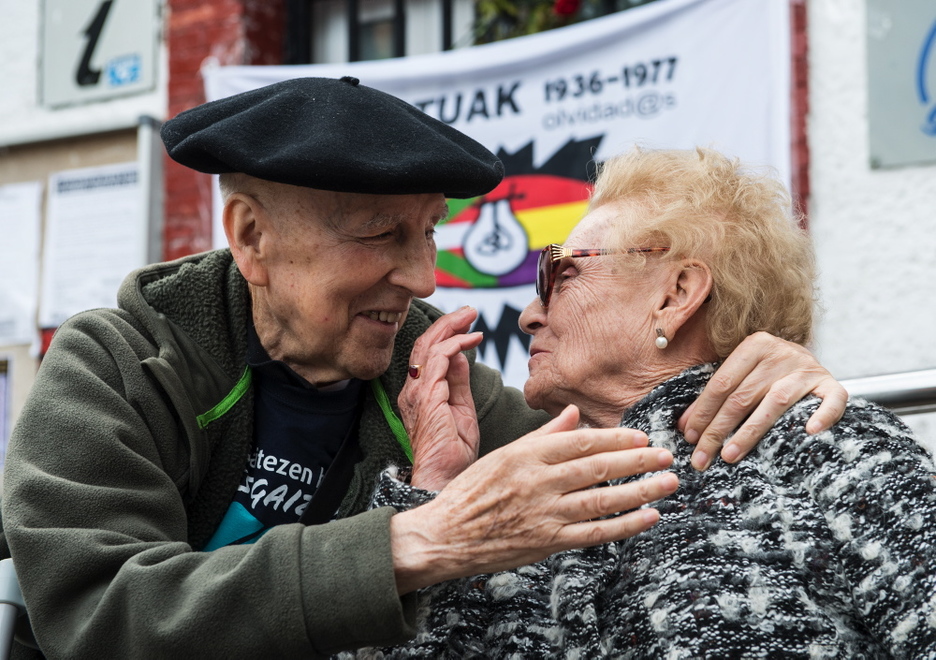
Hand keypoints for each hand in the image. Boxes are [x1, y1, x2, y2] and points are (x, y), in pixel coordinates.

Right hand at [390, 405, 678, 593]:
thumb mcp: (503, 454)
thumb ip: (543, 435)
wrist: (445, 535)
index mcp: (525, 455)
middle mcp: (537, 481)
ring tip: (668, 483)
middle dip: (638, 462)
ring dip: (640, 491)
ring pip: (602, 500)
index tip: (642, 438)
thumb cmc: (473, 491)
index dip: (616, 439)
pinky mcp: (546, 542)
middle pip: (598, 468)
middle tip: (667, 456)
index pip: (581, 442)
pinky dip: (624, 525)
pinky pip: (593, 534)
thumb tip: (573, 413)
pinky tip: (648, 517)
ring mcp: (543, 514)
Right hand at [400, 306, 482, 490]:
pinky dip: (454, 344)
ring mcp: (417, 393)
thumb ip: (458, 382)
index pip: (427, 353)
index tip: (469, 324)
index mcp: (419, 393)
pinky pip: (436, 360)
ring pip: (428, 347)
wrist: (444, 479)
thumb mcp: (461, 410)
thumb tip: (460, 355)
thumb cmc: (453, 453)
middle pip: (424, 344)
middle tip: (469, 311)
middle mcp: (413, 390)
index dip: (446, 334)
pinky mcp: (427, 397)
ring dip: (451, 328)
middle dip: (447, 323)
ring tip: (471, 317)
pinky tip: (470, 339)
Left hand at [678, 332, 846, 469]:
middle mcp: (780, 353)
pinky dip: (822, 416)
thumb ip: (714, 398)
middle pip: (742, 397)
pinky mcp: (831, 384)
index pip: (721, 384)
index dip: (703, 412)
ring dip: (750, 432)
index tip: (689, 437)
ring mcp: (807, 369)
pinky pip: (831, 401)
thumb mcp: (740, 377)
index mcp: (754, 346)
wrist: (810, 361)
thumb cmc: (767, 374)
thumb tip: (685, 427)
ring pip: (775, 402)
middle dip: (718, 430)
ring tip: (730, 455)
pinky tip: (808, 433)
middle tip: (702, 457)